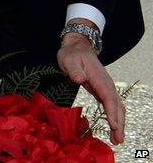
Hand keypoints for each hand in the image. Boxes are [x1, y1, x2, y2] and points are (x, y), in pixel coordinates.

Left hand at [58, 24, 124, 144]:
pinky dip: (115, 118)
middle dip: (119, 123)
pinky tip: (114, 128)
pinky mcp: (102, 91)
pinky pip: (111, 106)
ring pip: (117, 107)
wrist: (77, 48)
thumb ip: (74, 70)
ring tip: (117, 139)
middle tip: (118, 140)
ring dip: (119, 123)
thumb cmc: (71, 54)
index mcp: (99, 78)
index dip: (111, 112)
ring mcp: (106, 88)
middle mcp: (106, 84)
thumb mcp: (68, 59)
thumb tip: (80, 80)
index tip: (113, 126)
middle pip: (116, 105)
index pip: (108, 97)